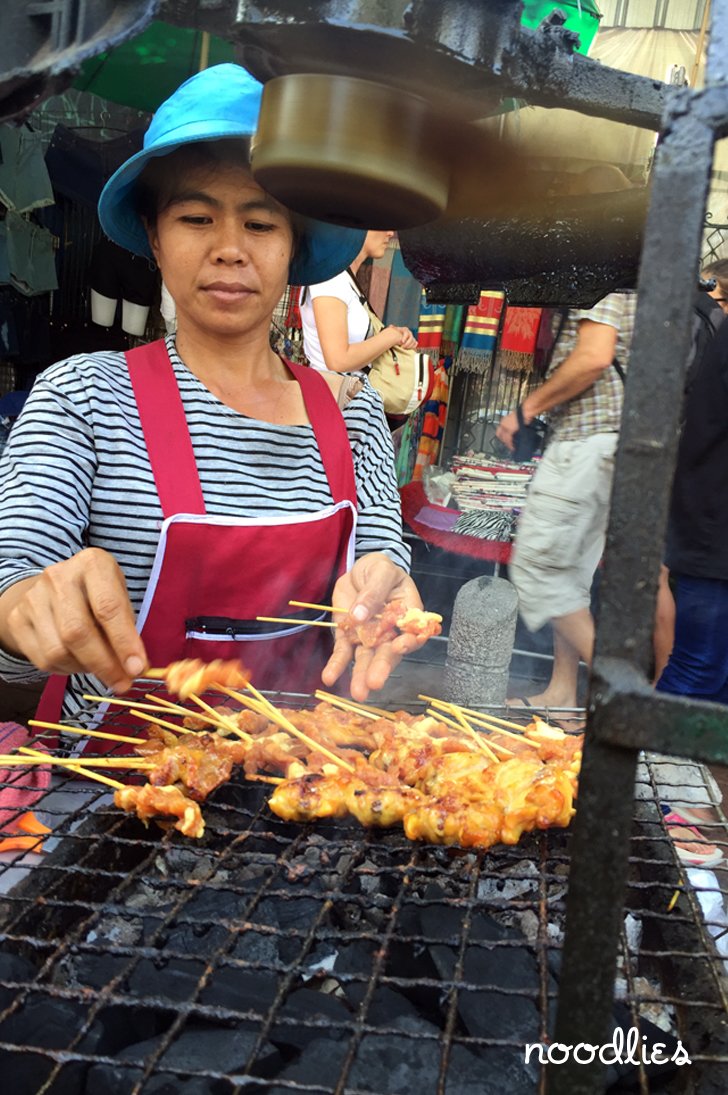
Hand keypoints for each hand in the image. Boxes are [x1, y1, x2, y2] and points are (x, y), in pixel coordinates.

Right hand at [1, 548, 146, 692]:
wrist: (53, 586)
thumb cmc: (97, 594)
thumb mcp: (119, 597)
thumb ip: (128, 628)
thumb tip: (135, 667)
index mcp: (92, 564)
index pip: (108, 608)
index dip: (124, 642)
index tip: (137, 668)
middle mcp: (59, 576)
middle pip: (78, 632)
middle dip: (104, 664)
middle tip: (122, 683)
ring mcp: (34, 597)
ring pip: (59, 651)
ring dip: (85, 669)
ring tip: (100, 667)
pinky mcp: (18, 619)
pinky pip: (44, 660)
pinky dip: (67, 670)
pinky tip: (78, 662)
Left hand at [321, 553, 425, 700]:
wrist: (360, 570)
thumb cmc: (380, 569)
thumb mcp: (381, 571)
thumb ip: (374, 591)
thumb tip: (360, 615)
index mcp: (407, 615)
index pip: (412, 633)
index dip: (408, 643)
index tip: (398, 647)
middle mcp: (390, 632)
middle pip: (387, 652)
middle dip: (381, 668)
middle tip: (374, 684)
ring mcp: (369, 637)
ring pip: (366, 658)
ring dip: (361, 675)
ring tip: (358, 693)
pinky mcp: (349, 637)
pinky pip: (343, 653)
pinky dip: (336, 665)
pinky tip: (329, 677)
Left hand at [385, 325, 415, 350]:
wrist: (397, 336)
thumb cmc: (395, 333)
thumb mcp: (393, 330)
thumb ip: (392, 328)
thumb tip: (391, 326)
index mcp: (405, 329)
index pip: (406, 333)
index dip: (405, 338)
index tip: (402, 342)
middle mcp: (409, 333)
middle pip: (411, 338)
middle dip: (407, 343)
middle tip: (402, 347)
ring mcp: (412, 337)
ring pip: (413, 342)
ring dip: (410, 346)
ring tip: (404, 348)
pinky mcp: (413, 341)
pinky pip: (415, 344)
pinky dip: (413, 346)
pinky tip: (408, 348)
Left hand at [496, 409, 519, 451]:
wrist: (524, 412)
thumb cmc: (523, 413)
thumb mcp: (515, 418)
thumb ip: (513, 424)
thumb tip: (515, 428)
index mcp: (503, 420)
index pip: (499, 430)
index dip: (501, 436)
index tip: (504, 439)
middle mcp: (503, 424)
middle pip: (500, 435)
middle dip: (503, 441)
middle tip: (507, 445)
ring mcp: (505, 427)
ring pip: (504, 438)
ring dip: (507, 444)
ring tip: (510, 447)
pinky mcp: (510, 431)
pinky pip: (509, 440)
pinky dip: (510, 444)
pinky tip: (512, 447)